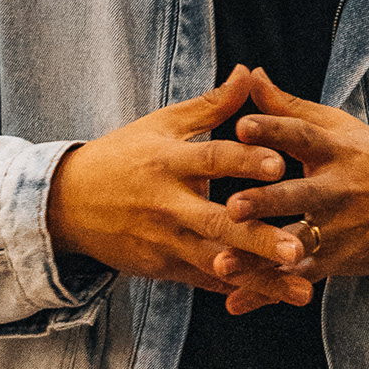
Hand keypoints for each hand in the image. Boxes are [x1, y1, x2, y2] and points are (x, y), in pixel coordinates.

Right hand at [45, 66, 311, 301]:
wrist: (66, 204)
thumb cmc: (123, 156)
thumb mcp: (161, 125)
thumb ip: (211, 104)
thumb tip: (250, 73)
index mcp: (168, 162)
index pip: (210, 159)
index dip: (245, 160)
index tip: (281, 163)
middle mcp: (167, 205)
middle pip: (217, 222)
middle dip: (258, 238)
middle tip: (296, 247)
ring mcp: (165, 241)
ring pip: (217, 262)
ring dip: (260, 276)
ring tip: (301, 288)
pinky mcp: (164, 268)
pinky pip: (207, 282)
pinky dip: (241, 289)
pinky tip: (277, 296)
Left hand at [214, 68, 368, 317]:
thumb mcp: (337, 128)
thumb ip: (288, 107)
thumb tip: (250, 74)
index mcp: (335, 151)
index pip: (303, 136)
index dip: (273, 130)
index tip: (241, 125)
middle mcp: (337, 190)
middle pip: (300, 196)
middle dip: (267, 203)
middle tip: (232, 207)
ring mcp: (338, 229)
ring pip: (295, 244)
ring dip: (259, 257)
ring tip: (222, 264)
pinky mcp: (337, 260)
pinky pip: (298, 277)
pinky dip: (267, 291)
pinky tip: (235, 301)